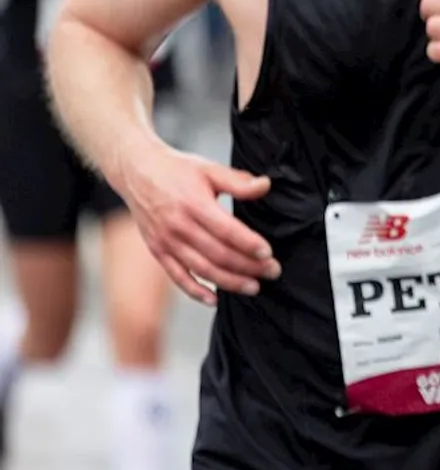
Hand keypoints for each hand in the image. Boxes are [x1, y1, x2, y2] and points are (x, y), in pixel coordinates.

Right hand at [122, 149, 276, 306]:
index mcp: (193, 204)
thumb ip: (238, 181)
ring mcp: (166, 241)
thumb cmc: (177, 169)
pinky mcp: (157, 250)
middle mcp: (178, 226)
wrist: (136, 171)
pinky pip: (177, 276)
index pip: (226, 230)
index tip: (268, 253)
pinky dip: (195, 291)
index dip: (248, 244)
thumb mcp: (209, 169)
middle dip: (248, 266)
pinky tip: (214, 300)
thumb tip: (266, 185)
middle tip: (272, 271)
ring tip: (253, 287)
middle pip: (217, 254)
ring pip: (201, 269)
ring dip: (228, 282)